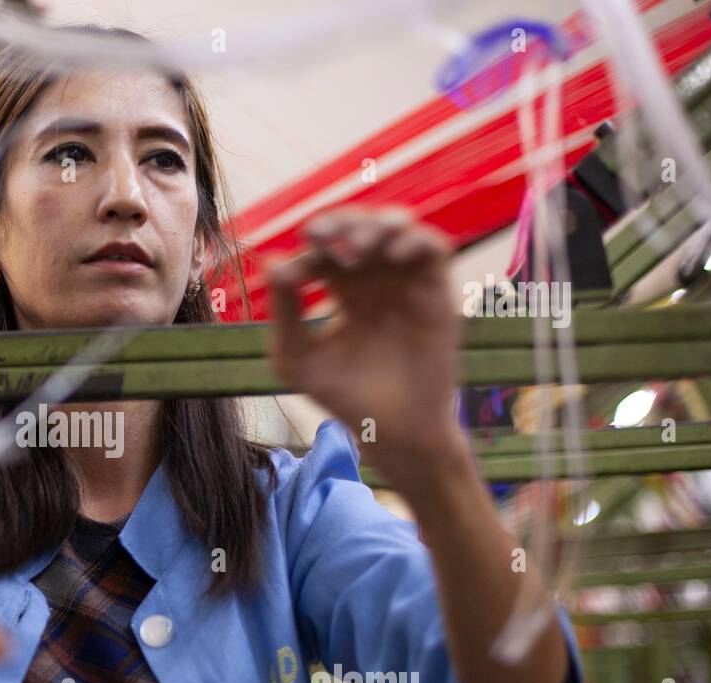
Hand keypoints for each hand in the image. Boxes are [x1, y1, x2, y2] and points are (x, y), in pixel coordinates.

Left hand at [266, 205, 469, 489]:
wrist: (390, 432)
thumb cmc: (343, 397)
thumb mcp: (297, 358)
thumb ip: (284, 313)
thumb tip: (272, 262)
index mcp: (343, 289)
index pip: (326, 250)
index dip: (309, 250)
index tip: (292, 275)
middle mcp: (377, 279)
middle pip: (361, 226)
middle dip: (341, 223)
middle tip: (320, 236)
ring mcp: (408, 283)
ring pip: (399, 228)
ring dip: (376, 225)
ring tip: (355, 247)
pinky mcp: (437, 294)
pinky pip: (434, 249)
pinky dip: (415, 241)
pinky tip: (391, 255)